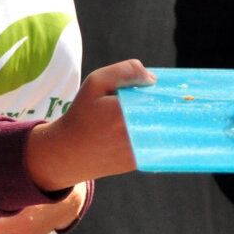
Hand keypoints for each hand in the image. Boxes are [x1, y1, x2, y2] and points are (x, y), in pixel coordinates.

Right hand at [26, 59, 155, 190]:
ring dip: (159, 119)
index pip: (160, 98)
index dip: (164, 92)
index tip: (165, 89)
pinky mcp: (138, 162)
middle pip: (165, 113)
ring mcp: (138, 151)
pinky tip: (138, 127)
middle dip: (163, 105)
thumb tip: (153, 80)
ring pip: (162, 128)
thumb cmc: (83, 113)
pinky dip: (152, 132)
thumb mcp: (96, 82)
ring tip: (145, 115)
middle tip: (163, 101)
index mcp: (124, 111)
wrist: (68, 152)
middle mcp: (134, 134)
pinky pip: (155, 142)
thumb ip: (125, 71)